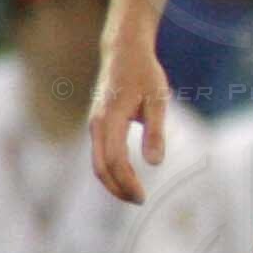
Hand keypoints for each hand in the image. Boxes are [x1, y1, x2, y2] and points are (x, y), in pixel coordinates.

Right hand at [89, 30, 171, 205]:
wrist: (123, 51)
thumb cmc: (144, 74)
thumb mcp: (157, 100)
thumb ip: (156, 131)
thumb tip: (154, 163)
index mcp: (110, 119)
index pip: (115, 160)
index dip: (127, 182)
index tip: (143, 197)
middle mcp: (96, 124)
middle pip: (100, 167)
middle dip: (118, 188)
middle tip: (140, 201)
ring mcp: (94, 124)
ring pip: (97, 162)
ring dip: (113, 181)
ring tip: (134, 195)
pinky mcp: (97, 124)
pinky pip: (99, 153)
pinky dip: (110, 170)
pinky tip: (126, 177)